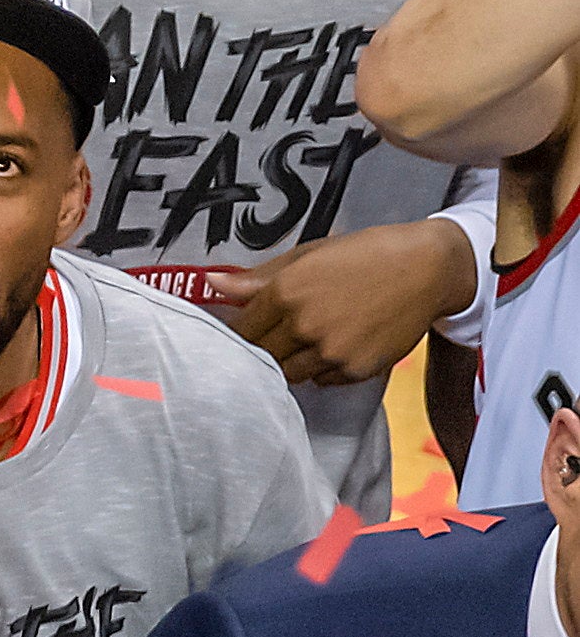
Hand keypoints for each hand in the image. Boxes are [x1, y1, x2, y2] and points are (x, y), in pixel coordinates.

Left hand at [209, 220, 476, 388]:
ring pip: (289, 374)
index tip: (246, 331)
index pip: (241, 331)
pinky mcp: (356, 369)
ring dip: (292, 362)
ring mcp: (331, 351)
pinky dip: (322, 370)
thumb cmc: (364, 255)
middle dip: (264, 349)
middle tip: (277, 337)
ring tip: (309, 340)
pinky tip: (335, 347)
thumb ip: (256, 278)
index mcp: (285, 293)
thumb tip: (210, 284)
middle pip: (261, 356)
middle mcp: (304, 325)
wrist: (426, 267)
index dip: (241, 333)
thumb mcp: (307, 256)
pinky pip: (323, 381)